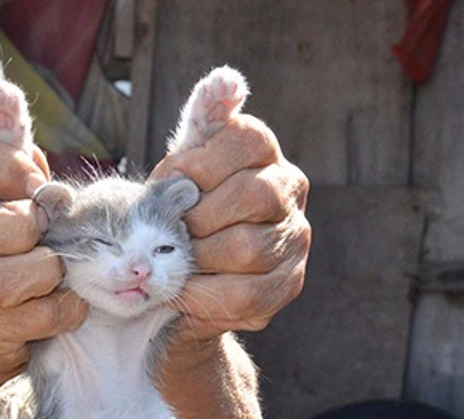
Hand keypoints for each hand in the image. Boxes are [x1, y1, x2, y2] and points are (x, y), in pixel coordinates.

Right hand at [0, 134, 88, 385]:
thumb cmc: (7, 238)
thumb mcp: (8, 183)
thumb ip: (7, 137)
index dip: (8, 166)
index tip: (35, 183)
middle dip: (22, 229)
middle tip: (45, 233)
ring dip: (45, 274)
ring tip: (58, 270)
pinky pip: (28, 320)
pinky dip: (61, 310)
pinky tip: (67, 301)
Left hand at [151, 114, 310, 341]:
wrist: (178, 281)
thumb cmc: (178, 212)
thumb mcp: (181, 167)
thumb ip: (201, 121)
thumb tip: (225, 79)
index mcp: (263, 153)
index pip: (247, 140)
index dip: (201, 163)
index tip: (171, 181)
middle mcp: (289, 191)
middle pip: (252, 195)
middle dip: (198, 216)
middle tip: (171, 229)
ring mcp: (293, 240)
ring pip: (246, 247)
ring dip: (197, 257)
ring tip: (176, 260)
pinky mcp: (285, 286)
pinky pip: (243, 293)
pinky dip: (203, 294)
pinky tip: (185, 289)